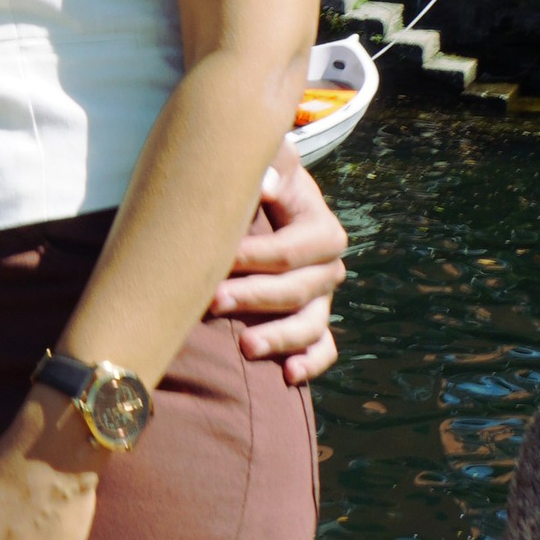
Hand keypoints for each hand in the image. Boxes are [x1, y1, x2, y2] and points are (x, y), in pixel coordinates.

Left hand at [206, 142, 343, 385]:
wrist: (262, 206)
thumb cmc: (258, 184)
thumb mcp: (267, 165)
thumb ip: (270, 164)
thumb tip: (266, 186)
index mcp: (321, 228)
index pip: (292, 249)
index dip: (256, 256)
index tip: (219, 257)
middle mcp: (327, 267)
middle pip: (298, 291)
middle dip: (254, 298)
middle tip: (212, 301)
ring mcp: (321, 299)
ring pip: (311, 326)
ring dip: (279, 338)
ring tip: (245, 347)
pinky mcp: (313, 323)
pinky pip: (323, 349)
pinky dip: (310, 363)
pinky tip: (288, 375)